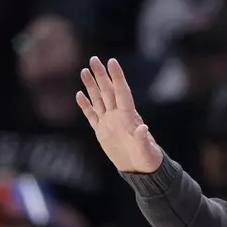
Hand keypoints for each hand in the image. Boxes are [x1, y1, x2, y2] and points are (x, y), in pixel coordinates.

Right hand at [76, 57, 162, 172]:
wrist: (140, 168)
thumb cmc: (147, 158)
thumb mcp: (145, 149)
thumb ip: (142, 138)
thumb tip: (143, 127)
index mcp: (129, 115)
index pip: (121, 91)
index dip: (117, 77)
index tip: (111, 61)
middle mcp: (118, 115)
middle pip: (107, 91)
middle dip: (101, 75)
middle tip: (94, 58)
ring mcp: (109, 122)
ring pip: (98, 99)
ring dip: (91, 85)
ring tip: (84, 70)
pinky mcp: (102, 132)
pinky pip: (92, 115)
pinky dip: (85, 106)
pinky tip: (79, 94)